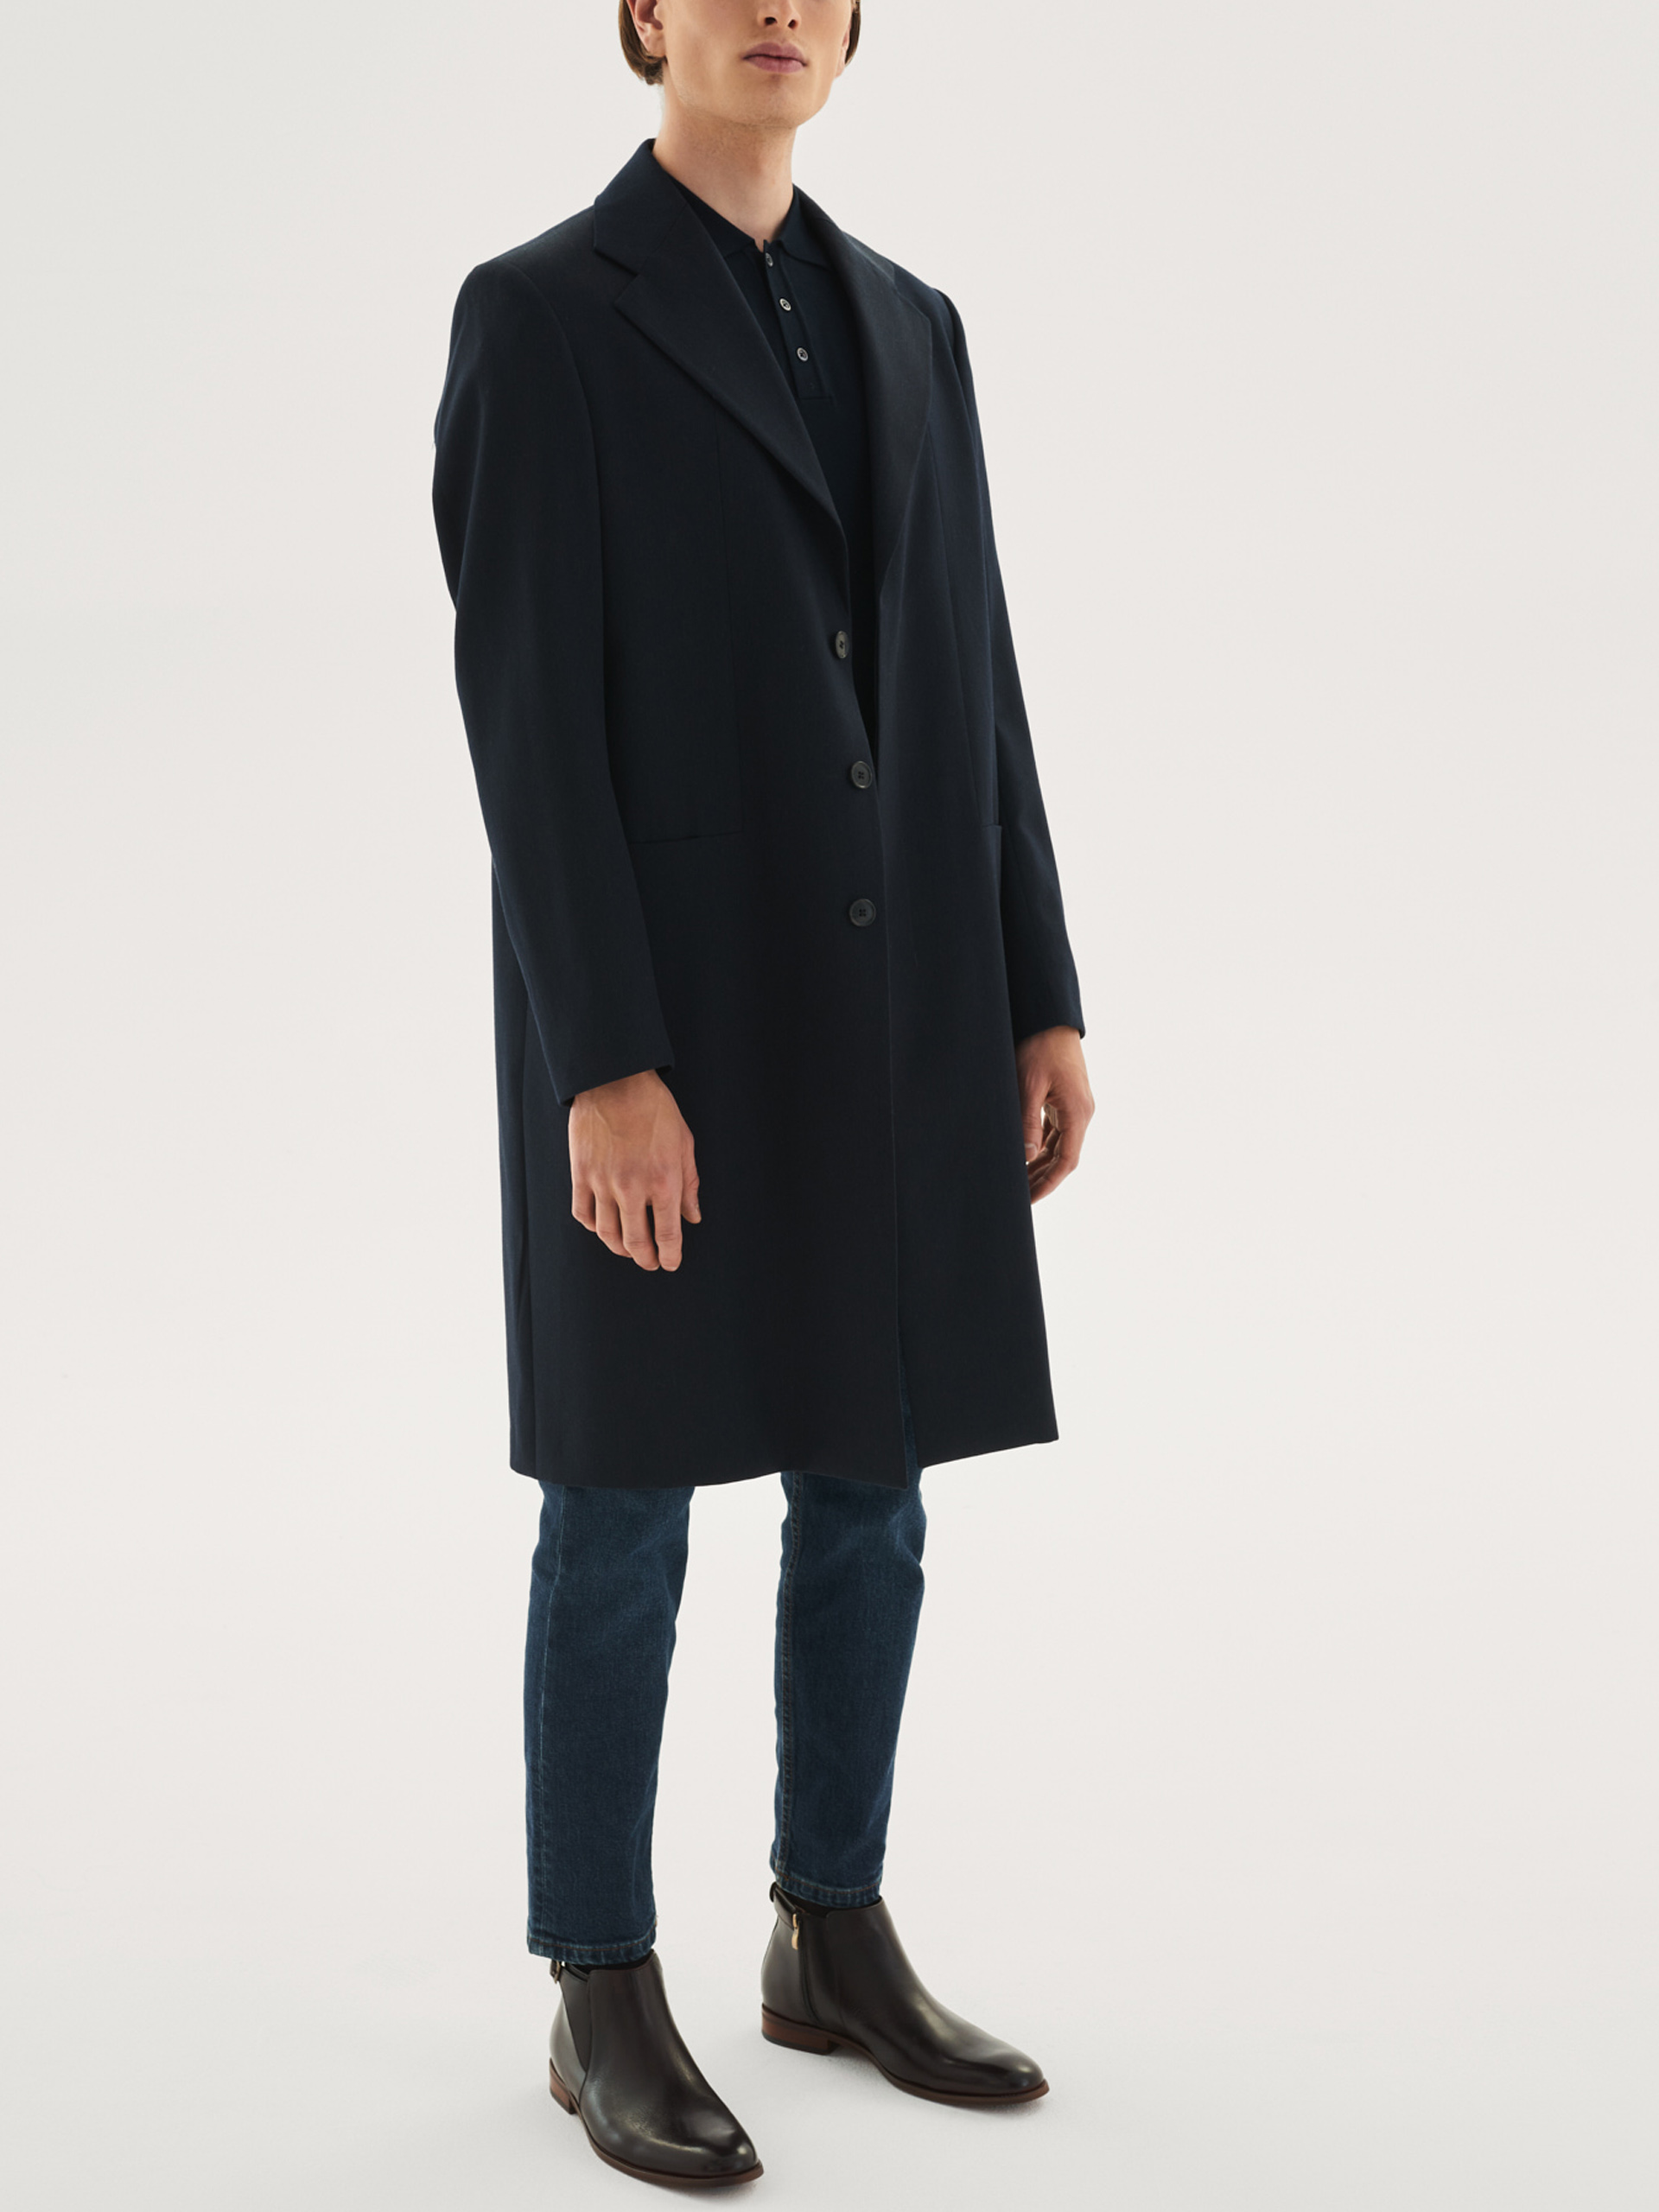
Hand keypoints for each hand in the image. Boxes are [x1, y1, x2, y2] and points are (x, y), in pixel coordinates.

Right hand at [569, 1069, 700, 1270]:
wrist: (615, 1081)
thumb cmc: (655, 1108)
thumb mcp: (684, 1143)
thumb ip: (689, 1184)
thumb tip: (692, 1216)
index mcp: (663, 1181)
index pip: (667, 1234)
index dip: (670, 1255)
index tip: (671, 1263)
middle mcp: (632, 1188)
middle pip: (636, 1241)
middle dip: (645, 1258)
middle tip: (650, 1262)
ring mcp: (603, 1182)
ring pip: (607, 1233)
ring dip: (619, 1248)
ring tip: (628, 1250)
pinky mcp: (581, 1174)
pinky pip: (584, 1213)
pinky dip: (594, 1226)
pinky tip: (603, 1227)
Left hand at [1015, 1026, 1093, 1202]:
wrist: (1050, 1018)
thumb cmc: (1039, 1047)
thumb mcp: (1028, 1085)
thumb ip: (1027, 1122)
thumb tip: (1026, 1157)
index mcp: (1077, 1112)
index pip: (1067, 1161)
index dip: (1048, 1183)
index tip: (1030, 1198)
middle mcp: (1081, 1112)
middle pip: (1065, 1157)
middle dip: (1043, 1178)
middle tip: (1020, 1196)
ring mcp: (1075, 1106)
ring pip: (1060, 1145)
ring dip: (1042, 1163)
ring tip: (1020, 1180)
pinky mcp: (1067, 1099)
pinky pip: (1056, 1130)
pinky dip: (1042, 1145)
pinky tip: (1026, 1154)